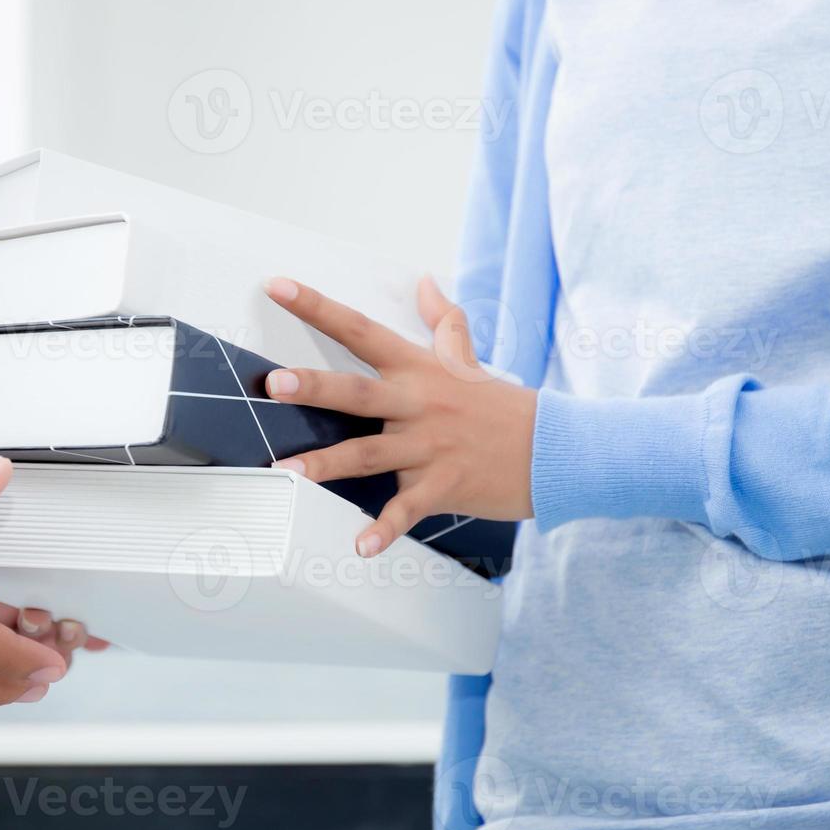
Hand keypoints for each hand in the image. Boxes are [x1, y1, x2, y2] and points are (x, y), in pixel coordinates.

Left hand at [263, 276, 535, 557]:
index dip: (318, 307)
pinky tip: (361, 547)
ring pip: (370, 454)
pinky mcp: (443, 486)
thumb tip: (424, 282)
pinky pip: (408, 510)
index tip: (279, 287)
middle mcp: (418, 404)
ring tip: (289, 471)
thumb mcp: (469, 357)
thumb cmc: (503, 404)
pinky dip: (386, 530)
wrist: (554, 448)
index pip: (361, 330)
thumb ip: (443, 320)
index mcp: (419, 369)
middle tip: (275, 383)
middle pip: (359, 392)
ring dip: (329, 464)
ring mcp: (429, 447)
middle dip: (316, 387)